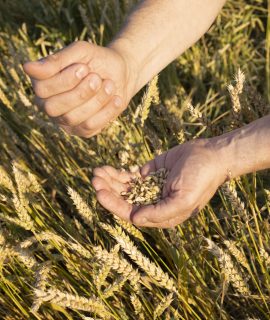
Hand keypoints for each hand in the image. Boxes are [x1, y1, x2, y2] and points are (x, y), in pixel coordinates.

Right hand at [23, 41, 136, 136]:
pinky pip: (90, 127)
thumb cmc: (96, 60)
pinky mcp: (83, 130)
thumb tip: (27, 68)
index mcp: (43, 84)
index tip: (84, 67)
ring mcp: (65, 120)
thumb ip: (56, 60)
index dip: (64, 80)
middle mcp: (49, 105)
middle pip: (53, 108)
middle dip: (79, 93)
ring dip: (96, 100)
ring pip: (72, 118)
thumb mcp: (79, 52)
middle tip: (97, 78)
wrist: (121, 73)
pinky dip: (106, 111)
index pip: (42, 89)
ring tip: (110, 85)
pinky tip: (116, 98)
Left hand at [92, 139, 225, 227]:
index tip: (100, 193)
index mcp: (162, 214)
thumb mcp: (184, 198)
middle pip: (125, 200)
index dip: (114, 204)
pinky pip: (130, 177)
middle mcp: (154, 203)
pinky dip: (118, 174)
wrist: (210, 155)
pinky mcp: (150, 174)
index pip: (132, 213)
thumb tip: (135, 219)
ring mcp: (150, 188)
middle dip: (108, 191)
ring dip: (110, 181)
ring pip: (125, 188)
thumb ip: (160, 212)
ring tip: (96, 172)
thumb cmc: (201, 178)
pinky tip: (106, 169)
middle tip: (95, 179)